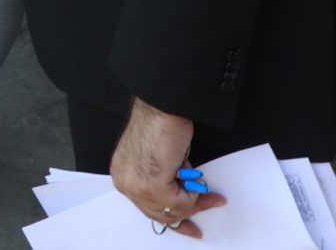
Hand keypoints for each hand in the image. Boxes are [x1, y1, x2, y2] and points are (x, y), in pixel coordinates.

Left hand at [112, 99, 221, 236]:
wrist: (162, 108)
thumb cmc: (161, 125)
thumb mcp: (159, 159)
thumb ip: (163, 180)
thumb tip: (183, 196)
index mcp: (123, 175)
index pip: (147, 207)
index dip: (172, 218)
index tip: (190, 227)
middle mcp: (125, 183)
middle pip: (160, 213)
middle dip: (189, 212)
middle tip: (212, 203)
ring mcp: (137, 186)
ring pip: (173, 209)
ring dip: (195, 199)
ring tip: (206, 186)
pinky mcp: (153, 185)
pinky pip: (182, 201)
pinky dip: (193, 191)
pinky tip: (191, 171)